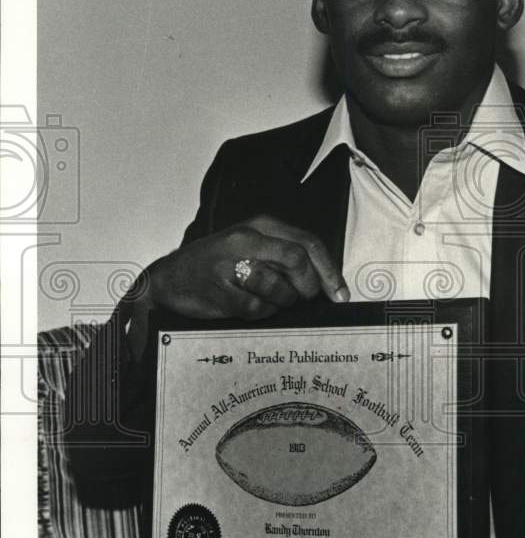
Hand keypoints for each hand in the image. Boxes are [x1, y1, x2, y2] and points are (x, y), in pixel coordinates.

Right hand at [127, 216, 348, 354]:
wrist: (171, 278)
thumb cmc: (218, 264)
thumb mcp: (254, 247)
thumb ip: (288, 256)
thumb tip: (326, 282)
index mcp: (260, 225)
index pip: (308, 243)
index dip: (329, 271)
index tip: (340, 293)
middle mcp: (246, 239)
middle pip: (298, 261)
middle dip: (308, 287)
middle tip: (303, 298)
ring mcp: (230, 265)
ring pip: (280, 288)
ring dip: (282, 302)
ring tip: (269, 300)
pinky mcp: (220, 291)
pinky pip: (258, 309)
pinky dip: (262, 312)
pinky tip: (249, 306)